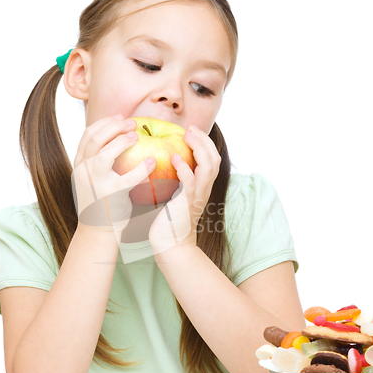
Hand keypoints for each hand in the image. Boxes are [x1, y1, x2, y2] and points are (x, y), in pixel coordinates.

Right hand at [72, 115, 155, 232]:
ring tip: (136, 136)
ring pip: (103, 154)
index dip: (105, 123)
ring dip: (121, 141)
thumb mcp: (92, 179)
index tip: (120, 117)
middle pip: (94, 139)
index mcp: (79, 165)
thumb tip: (116, 141)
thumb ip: (99, 162)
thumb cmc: (101, 204)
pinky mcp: (110, 196)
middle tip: (133, 123)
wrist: (96, 232)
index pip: (88, 135)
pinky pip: (128, 178)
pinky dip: (141, 168)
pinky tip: (152, 161)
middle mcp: (83, 171)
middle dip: (114, 126)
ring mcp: (95, 183)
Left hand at [148, 124, 220, 254]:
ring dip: (199, 148)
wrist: (171, 244)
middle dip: (204, 140)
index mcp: (202, 186)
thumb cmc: (167, 221)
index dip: (204, 142)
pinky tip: (175, 157)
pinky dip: (184, 168)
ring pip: (208, 166)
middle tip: (190, 128)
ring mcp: (197, 196)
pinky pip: (190, 182)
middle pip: (214, 158)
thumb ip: (172, 180)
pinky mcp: (187, 202)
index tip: (190, 131)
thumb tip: (158, 163)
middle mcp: (204, 189)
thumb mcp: (173, 196)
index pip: (211, 159)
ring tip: (187, 136)